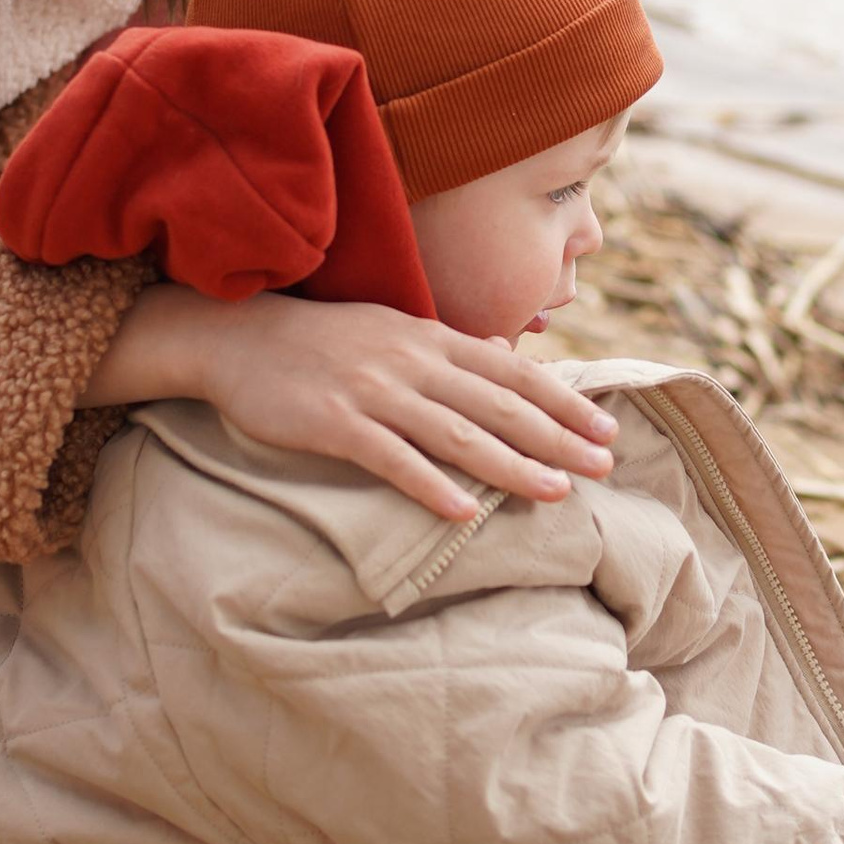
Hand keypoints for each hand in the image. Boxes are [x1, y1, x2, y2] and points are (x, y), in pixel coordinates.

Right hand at [83, 287, 618, 521]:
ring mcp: (372, 391)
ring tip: (555, 493)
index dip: (563, 400)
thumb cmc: (322, 341)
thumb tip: (510, 365)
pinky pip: (391, 459)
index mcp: (428, 337)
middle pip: (498, 404)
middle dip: (557, 437)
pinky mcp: (333, 423)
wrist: (238, 336)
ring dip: (511, 465)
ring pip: (456, 433)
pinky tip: (464, 512)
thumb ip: (447, 352)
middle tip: (603, 466)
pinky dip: (430, 485)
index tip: (605, 428)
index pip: (512, 371)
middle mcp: (410, 361)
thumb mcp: (392, 331)